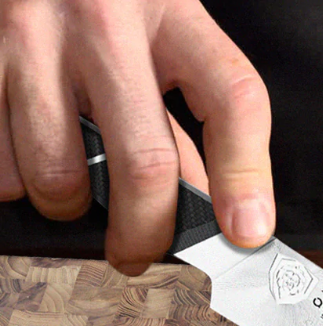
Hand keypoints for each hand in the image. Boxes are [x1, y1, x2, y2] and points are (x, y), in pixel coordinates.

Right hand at [0, 0, 272, 274]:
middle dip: (145, 234)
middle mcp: (104, 21)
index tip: (245, 231)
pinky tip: (27, 149)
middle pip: (146, 165)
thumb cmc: (101, 2)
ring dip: (68, 205)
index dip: (245, 177)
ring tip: (70, 177)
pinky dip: (16, 181)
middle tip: (137, 251)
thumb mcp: (158, 35)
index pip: (233, 100)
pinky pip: (1, 168)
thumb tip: (208, 208)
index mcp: (170, 12)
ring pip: (59, 178)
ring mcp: (33, 36)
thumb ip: (181, 116)